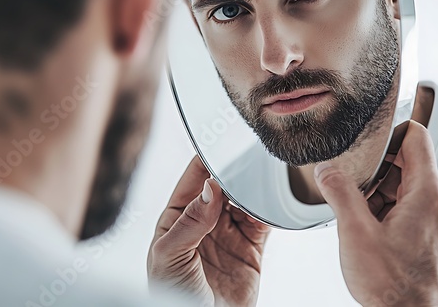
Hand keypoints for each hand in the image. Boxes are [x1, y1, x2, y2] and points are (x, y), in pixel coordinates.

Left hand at [148, 156, 270, 306]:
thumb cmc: (173, 295)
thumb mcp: (170, 256)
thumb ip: (190, 221)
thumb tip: (211, 188)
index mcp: (178, 217)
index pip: (193, 179)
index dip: (205, 162)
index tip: (219, 146)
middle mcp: (204, 220)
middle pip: (221, 185)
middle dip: (231, 172)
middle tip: (244, 159)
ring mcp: (228, 233)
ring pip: (243, 200)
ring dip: (250, 189)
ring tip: (257, 179)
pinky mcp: (251, 247)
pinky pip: (261, 222)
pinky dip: (267, 211)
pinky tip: (268, 203)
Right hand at [315, 120, 437, 306]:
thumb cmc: (394, 289)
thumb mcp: (356, 234)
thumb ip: (340, 193)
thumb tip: (327, 170)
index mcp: (426, 196)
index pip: (416, 138)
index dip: (391, 130)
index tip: (368, 136)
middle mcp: (436, 206)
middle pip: (406, 162)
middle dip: (374, 167)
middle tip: (351, 179)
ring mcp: (433, 222)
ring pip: (402, 186)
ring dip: (376, 190)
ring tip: (356, 209)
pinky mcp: (426, 236)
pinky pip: (404, 206)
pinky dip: (382, 207)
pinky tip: (365, 224)